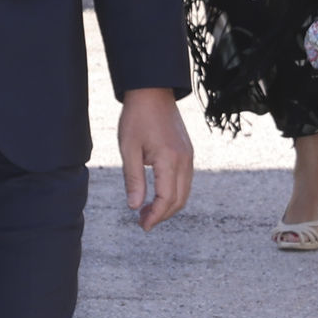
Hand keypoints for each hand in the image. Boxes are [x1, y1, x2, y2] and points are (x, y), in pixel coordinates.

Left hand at [117, 86, 192, 230]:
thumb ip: (133, 179)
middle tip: (143, 222)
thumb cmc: (137, 117)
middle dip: (163, 215)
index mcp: (169, 159)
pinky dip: (174, 193)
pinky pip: (185, 180)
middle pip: (180, 199)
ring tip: (148, 211)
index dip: (155, 215)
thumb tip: (135, 206)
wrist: (152, 91)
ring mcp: (188, 156)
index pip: (167, 198)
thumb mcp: (129, 149)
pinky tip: (158, 194)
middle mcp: (184, 160)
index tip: (143, 226)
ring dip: (169, 205)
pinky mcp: (187, 152)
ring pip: (185, 191)